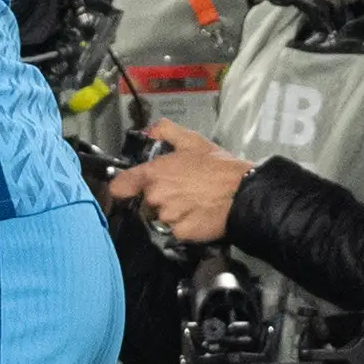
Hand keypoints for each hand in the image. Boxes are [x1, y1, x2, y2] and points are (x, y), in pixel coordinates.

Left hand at [104, 116, 249, 244]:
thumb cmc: (218, 166)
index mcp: (153, 174)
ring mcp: (166, 217)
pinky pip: (175, 232)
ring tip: (192, 203)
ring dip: (172, 214)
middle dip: (158, 199)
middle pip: (144, 204)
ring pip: (160, 218)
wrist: (244, 192)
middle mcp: (155, 197)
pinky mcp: (180, 233)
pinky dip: (184, 226)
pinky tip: (198, 216)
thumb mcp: (193, 141)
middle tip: (180, 192)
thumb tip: (149, 130)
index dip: (123, 188)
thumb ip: (166, 131)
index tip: (129, 189)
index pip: (120, 186)